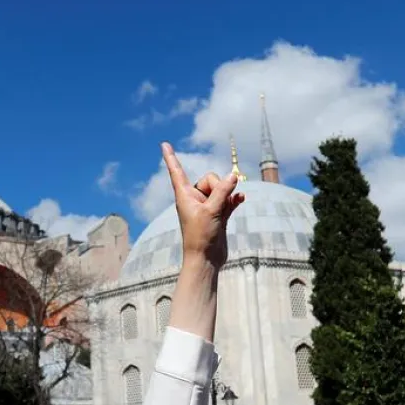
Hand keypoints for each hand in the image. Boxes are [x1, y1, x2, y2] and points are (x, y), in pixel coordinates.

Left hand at [161, 142, 243, 267]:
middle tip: (215, 205)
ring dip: (228, 194)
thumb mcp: (211, 211)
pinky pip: (228, 199)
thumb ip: (222, 192)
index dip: (171, 158)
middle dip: (218, 186)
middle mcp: (194, 198)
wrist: (206, 260)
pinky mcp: (218, 214)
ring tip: (226, 208)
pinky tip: (241, 200)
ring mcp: (207, 206)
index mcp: (184, 195)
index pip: (176, 171)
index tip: (164, 144)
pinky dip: (234, 199)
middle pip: (210, 178)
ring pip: (221, 188)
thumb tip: (233, 176)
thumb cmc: (200, 237)